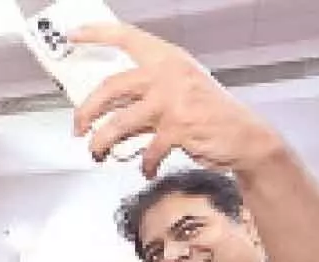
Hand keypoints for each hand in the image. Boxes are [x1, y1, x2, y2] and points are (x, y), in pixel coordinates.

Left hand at [70, 23, 280, 177]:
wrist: (245, 136)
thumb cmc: (208, 113)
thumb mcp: (179, 90)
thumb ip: (146, 92)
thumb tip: (105, 107)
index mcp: (167, 59)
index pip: (128, 38)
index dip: (97, 34)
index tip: (73, 35)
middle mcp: (168, 75)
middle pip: (110, 87)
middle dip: (86, 111)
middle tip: (78, 126)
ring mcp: (173, 101)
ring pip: (118, 123)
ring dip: (101, 142)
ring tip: (97, 153)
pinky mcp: (179, 129)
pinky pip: (146, 151)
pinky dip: (143, 165)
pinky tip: (146, 170)